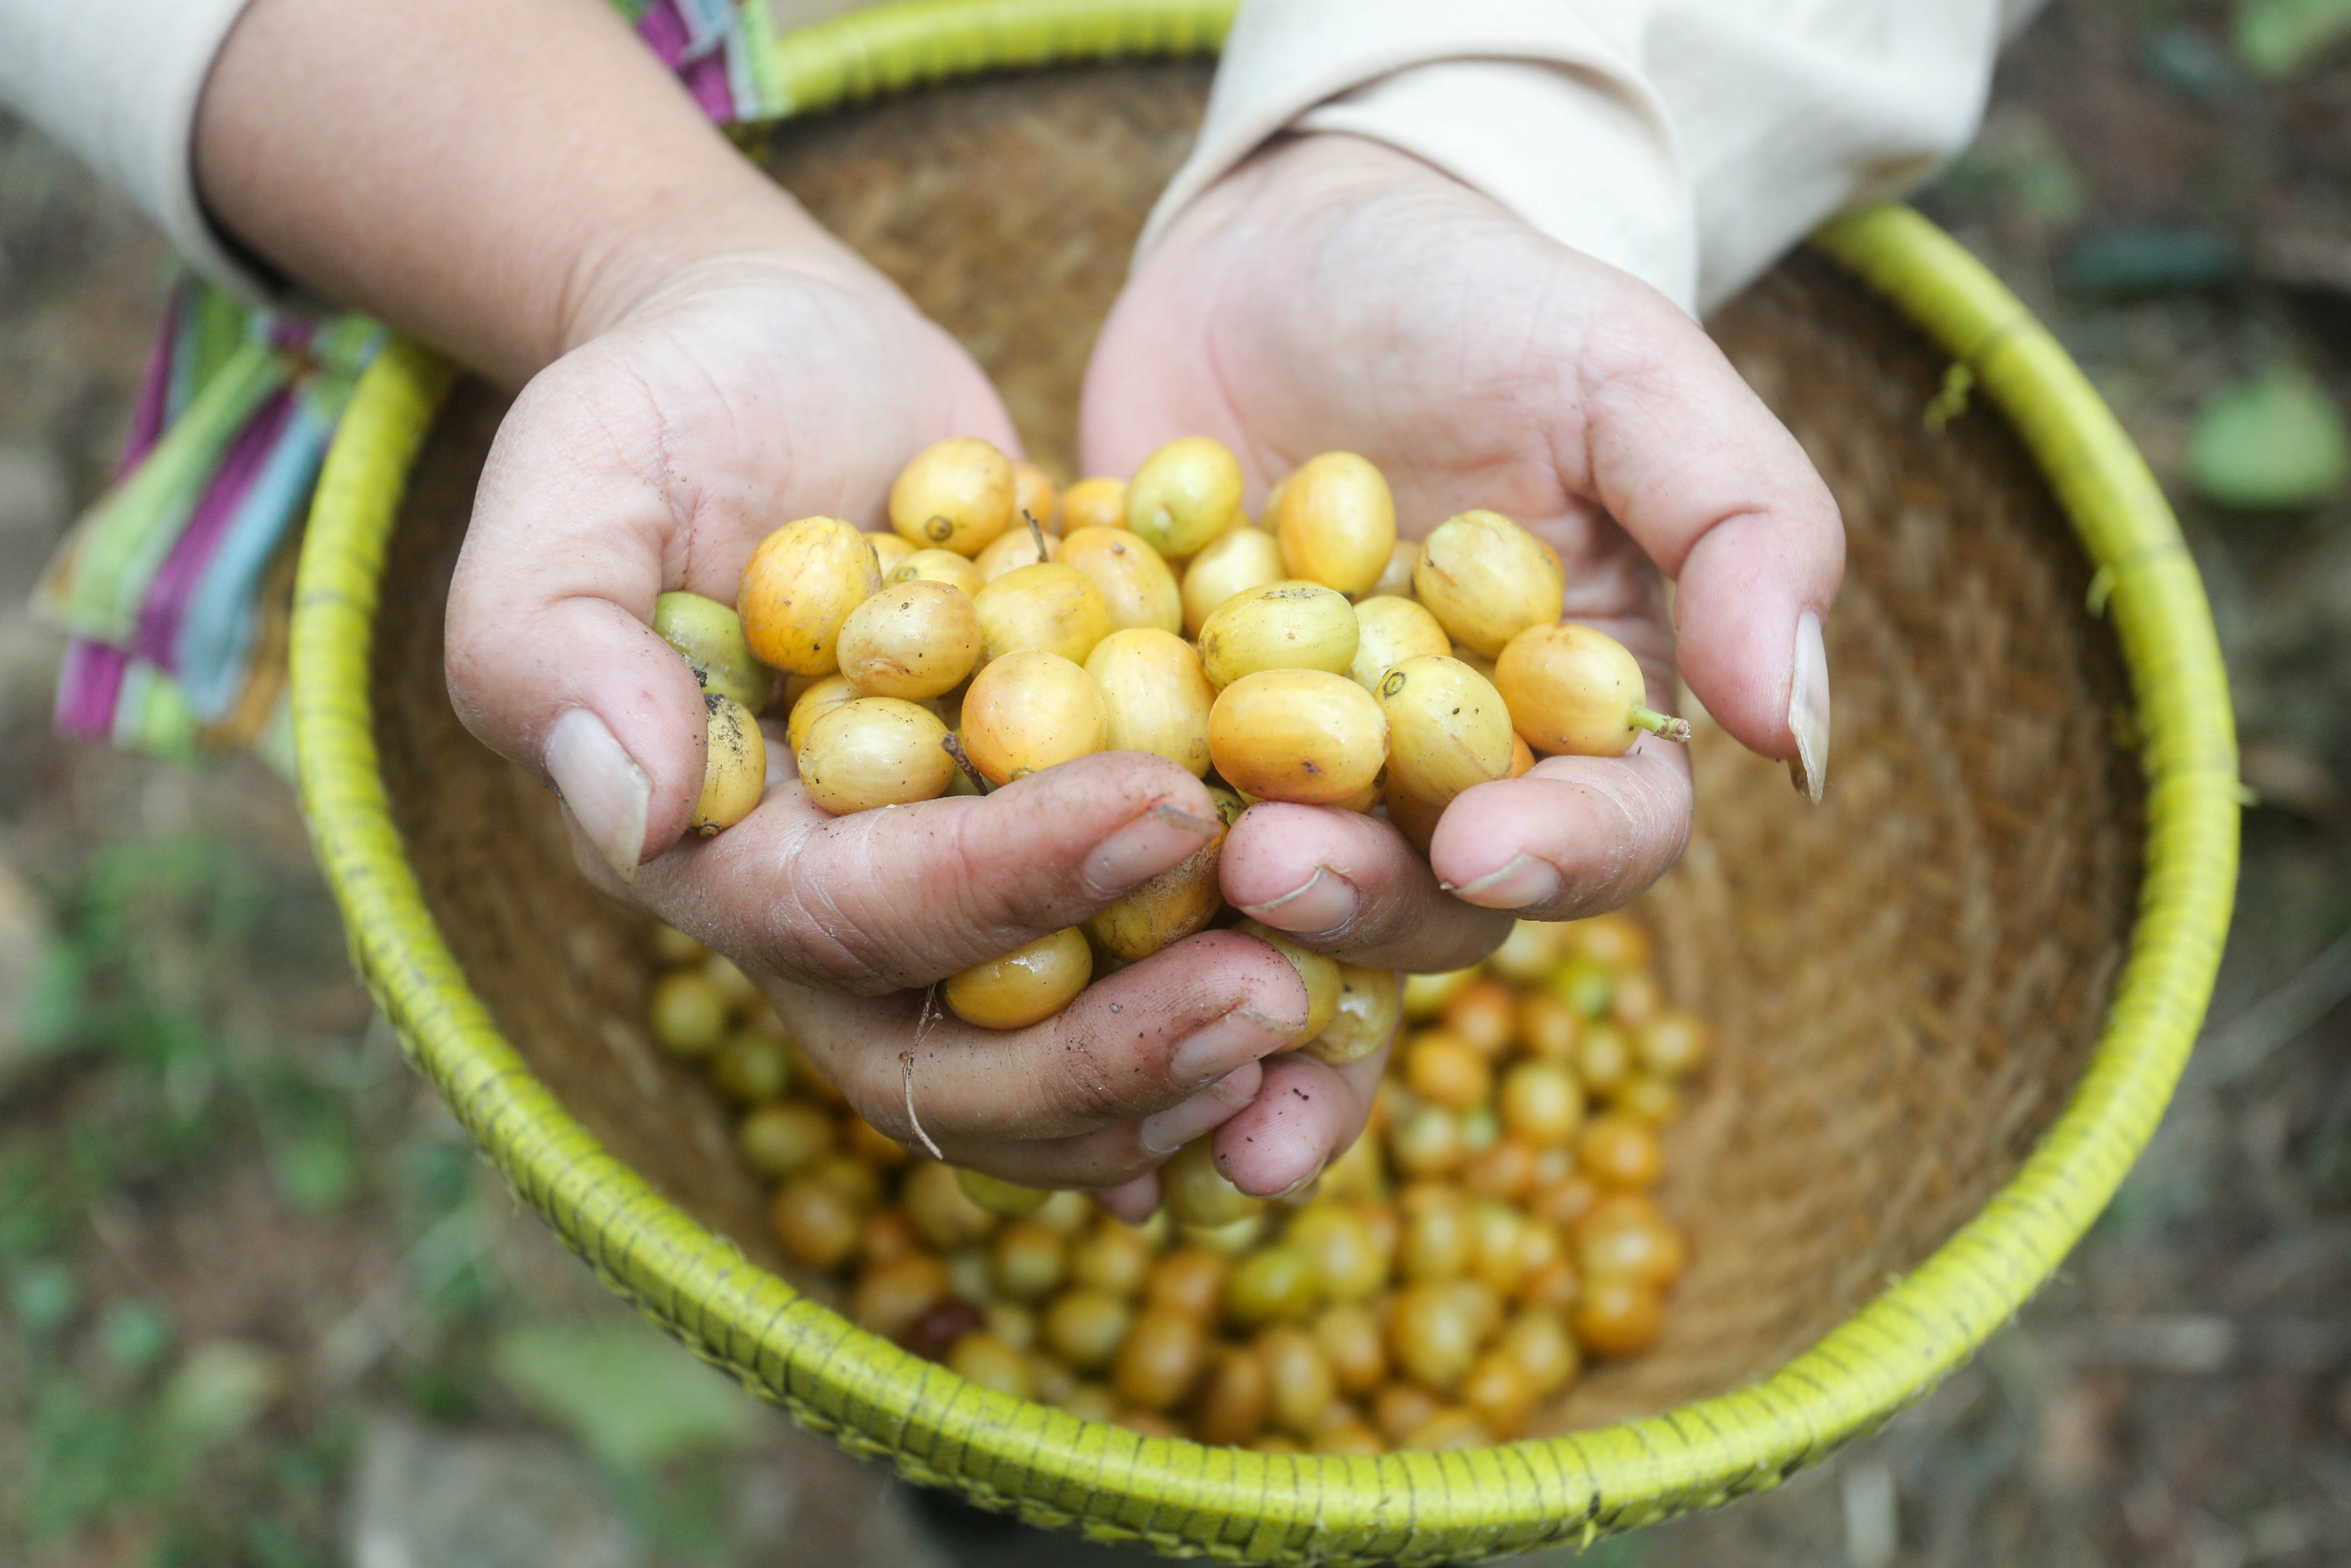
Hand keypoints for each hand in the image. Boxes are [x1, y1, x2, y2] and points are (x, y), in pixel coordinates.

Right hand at [196, 0, 1314, 1198]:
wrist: (775, 369)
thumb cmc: (657, 417)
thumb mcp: (569, 497)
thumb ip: (549, 650)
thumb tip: (632, 814)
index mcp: (731, 862)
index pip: (862, 924)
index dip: (1006, 889)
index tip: (1160, 809)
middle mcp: (849, 916)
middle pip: (967, 1060)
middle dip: (1114, 1048)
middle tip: (1271, 991)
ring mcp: (961, 895)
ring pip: (1070, 1055)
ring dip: (1196, 1058)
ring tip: (1330, 1002)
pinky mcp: (1058, 848)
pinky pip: (1148, 967)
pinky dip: (1244, 991)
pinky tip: (1356, 995)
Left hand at [1079, 133, 1843, 1199]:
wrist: (1278, 244)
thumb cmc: (1476, 296)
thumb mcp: (1628, 373)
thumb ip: (1745, 532)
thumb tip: (1792, 739)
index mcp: (1574, 718)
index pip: (1607, 835)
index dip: (1560, 858)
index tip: (1487, 848)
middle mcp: (1440, 779)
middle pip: (1432, 902)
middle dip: (1363, 902)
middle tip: (1274, 863)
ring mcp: (1291, 778)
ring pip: (1281, 907)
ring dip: (1229, 942)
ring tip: (1165, 923)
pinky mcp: (1157, 751)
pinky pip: (1133, 841)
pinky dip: (1093, 886)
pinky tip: (1036, 915)